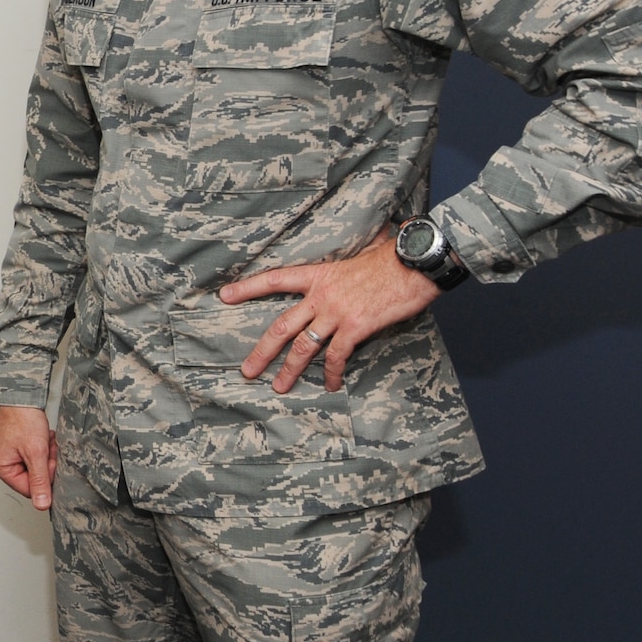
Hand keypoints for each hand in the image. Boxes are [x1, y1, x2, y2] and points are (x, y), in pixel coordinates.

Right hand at [0, 405, 56, 509]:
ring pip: (37, 468)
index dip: (44, 477)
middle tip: (46, 448)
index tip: (48, 461)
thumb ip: (40, 480)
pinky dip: (43, 449)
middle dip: (45, 464)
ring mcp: (10, 457)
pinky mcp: (18, 450)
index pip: (29, 489)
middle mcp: (2, 464)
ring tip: (44, 440)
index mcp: (0, 468)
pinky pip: (36, 459)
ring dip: (45, 455)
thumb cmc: (23, 419)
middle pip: (33, 479)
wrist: (23, 397)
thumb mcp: (36, 452)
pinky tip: (43, 439)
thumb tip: (41, 504)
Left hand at [218, 230, 440, 392]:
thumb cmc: (392, 257)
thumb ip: (344, 266)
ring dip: (289, 370)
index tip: (225, 295)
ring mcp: (337, 312)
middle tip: (247, 370)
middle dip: (262, 351)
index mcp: (319, 274)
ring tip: (279, 387)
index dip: (248, 287)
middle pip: (281, 326)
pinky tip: (329, 385)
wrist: (416, 263)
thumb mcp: (358, 254)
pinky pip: (336, 356)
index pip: (274, 279)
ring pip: (303, 347)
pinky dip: (331, 373)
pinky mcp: (356, 327)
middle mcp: (321, 295)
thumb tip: (344, 258)